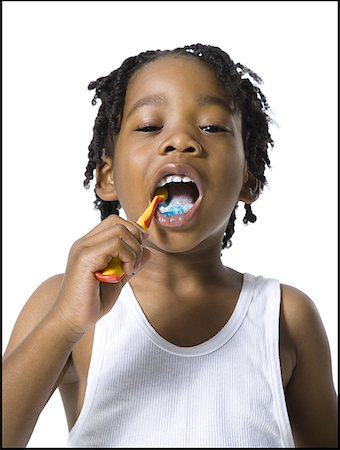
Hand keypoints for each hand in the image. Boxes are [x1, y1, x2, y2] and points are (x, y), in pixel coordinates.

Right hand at [51, 214, 147, 338]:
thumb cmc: (92, 301)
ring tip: (130, 270)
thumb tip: (149, 251)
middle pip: (118, 222)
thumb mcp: (118, 279)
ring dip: (133, 250)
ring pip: (119, 230)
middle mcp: (84, 242)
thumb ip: (131, 263)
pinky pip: (115, 244)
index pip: (114, 222)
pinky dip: (128, 257)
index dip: (133, 232)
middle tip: (135, 263)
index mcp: (90, 245)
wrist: (72, 320)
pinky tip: (124, 273)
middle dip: (136, 240)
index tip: (141, 249)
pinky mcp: (85, 258)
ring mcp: (83, 248)